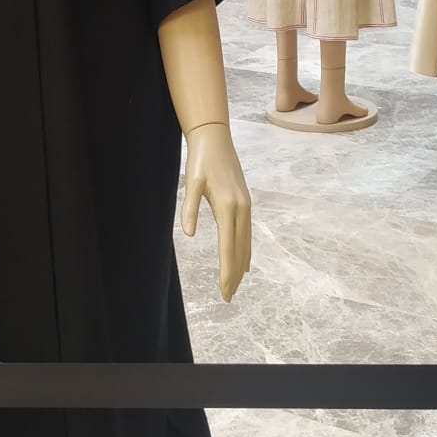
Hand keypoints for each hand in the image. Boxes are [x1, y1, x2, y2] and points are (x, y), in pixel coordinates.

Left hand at [180, 121, 251, 300]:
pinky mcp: (244, 203)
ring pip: (245, 242)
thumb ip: (189, 207)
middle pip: (240, 249)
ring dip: (241, 265)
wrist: (215, 139)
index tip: (225, 291)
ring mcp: (245, 206)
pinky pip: (246, 233)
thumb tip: (189, 234)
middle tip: (228, 297)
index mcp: (228, 207)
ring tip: (235, 284)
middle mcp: (241, 209)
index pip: (228, 247)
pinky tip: (244, 261)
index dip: (227, 271)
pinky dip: (245, 250)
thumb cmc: (200, 160)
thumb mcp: (191, 182)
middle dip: (235, 275)